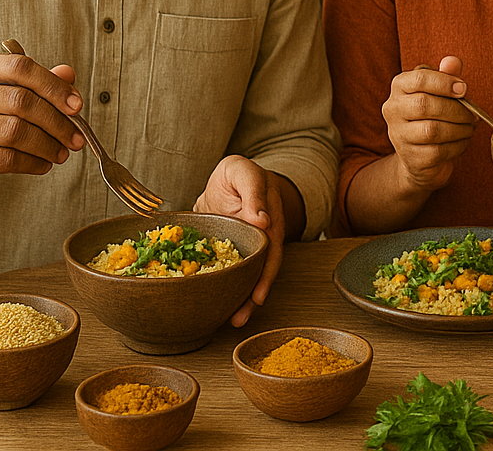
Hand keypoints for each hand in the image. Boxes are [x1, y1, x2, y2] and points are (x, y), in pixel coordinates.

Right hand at [0, 48, 84, 179]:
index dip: (53, 86)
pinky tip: (43, 163)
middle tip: (76, 138)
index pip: (20, 68)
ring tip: (61, 153)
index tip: (76, 105)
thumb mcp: (13, 91)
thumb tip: (67, 74)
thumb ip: (38, 83)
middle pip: (21, 101)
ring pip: (15, 130)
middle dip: (57, 123)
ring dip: (47, 145)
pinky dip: (32, 162)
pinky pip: (6, 157)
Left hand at [195, 155, 287, 326]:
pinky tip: (220, 309)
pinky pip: (235, 275)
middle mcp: (265, 236)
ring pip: (252, 276)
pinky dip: (229, 292)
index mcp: (270, 217)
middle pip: (265, 269)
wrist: (228, 181)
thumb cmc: (237, 174)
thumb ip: (253, 191)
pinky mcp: (236, 254)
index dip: (265, 272)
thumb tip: (262, 220)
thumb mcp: (242, 171)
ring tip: (234, 320)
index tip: (258, 294)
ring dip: (245, 300)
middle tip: (243, 315)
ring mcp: (252, 247)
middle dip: (256, 294)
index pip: (272, 248)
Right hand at [382, 56, 474, 194]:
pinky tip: (463, 140)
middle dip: (457, 109)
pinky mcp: (410, 158)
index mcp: (400, 86)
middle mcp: (393, 109)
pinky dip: (458, 145)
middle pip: (425, 105)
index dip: (445, 82)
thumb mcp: (440, 91)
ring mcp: (398, 135)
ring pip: (432, 130)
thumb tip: (453, 62)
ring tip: (470, 127)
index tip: (464, 89)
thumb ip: (447, 74)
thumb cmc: (433, 114)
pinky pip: (438, 151)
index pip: (420, 78)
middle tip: (473, 114)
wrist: (420, 156)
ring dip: (460, 129)